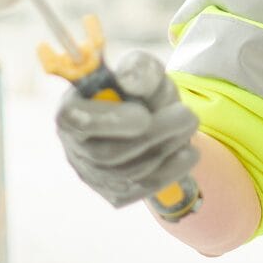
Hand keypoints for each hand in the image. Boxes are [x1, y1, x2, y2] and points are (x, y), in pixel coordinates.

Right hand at [55, 50, 197, 207]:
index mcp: (72, 109)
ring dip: (166, 149)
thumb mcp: (148, 74)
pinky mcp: (113, 193)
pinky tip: (187, 153)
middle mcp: (74, 146)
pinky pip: (140, 190)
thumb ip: (140, 69)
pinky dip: (170, 171)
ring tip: (190, 126)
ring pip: (128, 173)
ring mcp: (92, 174)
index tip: (144, 115)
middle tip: (189, 116)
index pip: (76, 122)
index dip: (110, 121)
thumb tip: (128, 75)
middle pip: (108, 153)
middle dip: (154, 135)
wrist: (160, 121)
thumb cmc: (145, 93)